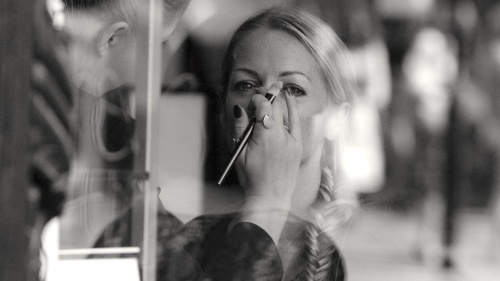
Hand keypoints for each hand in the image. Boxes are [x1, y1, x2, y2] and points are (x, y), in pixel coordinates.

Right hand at [231, 81, 302, 208]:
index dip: (258, 98)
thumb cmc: (251, 177)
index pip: (264, 106)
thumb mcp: (239, 153)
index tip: (252, 100)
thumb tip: (239, 109)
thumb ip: (240, 128)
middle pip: (276, 107)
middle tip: (261, 91)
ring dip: (279, 102)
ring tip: (274, 91)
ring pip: (286, 113)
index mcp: (265, 137)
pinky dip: (293, 110)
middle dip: (268, 96)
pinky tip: (289, 100)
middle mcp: (281, 137)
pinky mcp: (298, 147)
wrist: (270, 197)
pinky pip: (296, 123)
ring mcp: (292, 141)